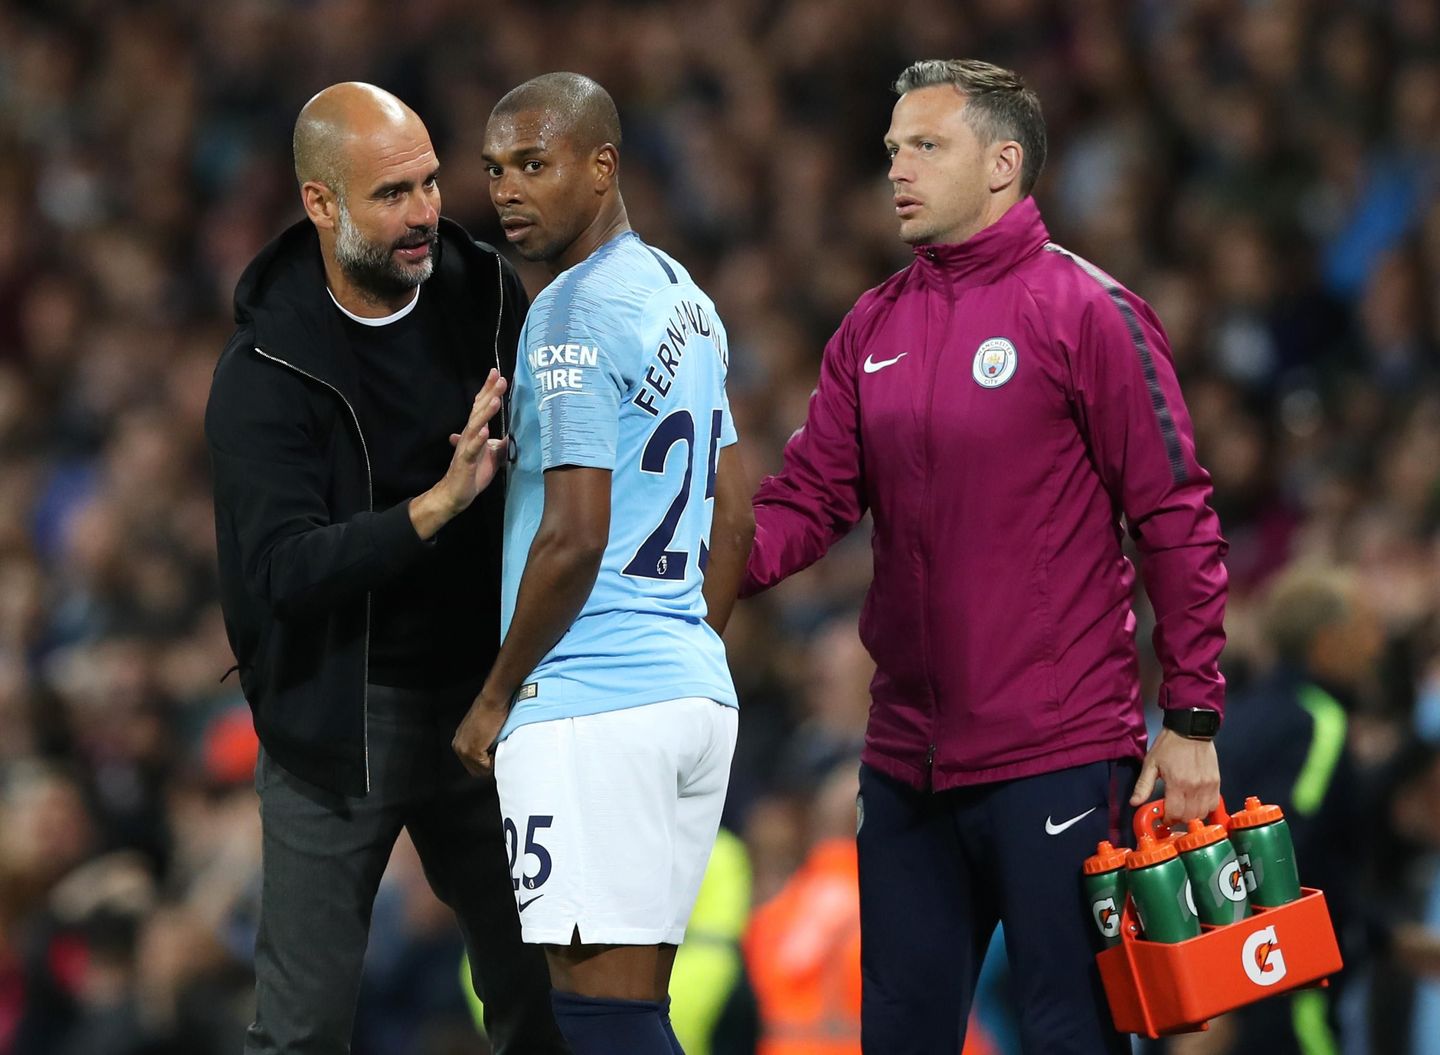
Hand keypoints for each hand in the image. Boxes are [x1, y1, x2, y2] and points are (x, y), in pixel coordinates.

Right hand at [444, 369, 507, 502]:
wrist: (455, 493)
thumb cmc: (473, 473)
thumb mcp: (493, 455)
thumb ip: (501, 443)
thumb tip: (514, 432)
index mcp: (475, 432)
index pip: (481, 406)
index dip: (488, 390)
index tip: (497, 374)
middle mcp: (469, 435)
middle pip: (479, 410)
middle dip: (489, 394)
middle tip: (500, 378)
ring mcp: (466, 447)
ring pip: (475, 426)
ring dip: (485, 413)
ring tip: (496, 400)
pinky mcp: (465, 462)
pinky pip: (472, 449)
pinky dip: (478, 440)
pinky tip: (485, 431)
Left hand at [452, 692, 508, 775]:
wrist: (493, 699)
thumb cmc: (492, 708)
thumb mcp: (481, 727)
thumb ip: (481, 740)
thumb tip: (491, 752)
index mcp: (459, 742)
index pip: (472, 764)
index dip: (486, 762)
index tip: (495, 752)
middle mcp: (458, 747)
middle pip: (475, 770)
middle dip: (488, 765)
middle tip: (498, 751)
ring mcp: (464, 750)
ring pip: (481, 771)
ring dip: (492, 763)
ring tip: (498, 747)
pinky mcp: (472, 751)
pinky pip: (486, 767)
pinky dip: (494, 761)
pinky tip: (497, 746)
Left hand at [1129, 728, 1220, 823]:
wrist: (1190, 729)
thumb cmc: (1169, 744)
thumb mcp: (1151, 763)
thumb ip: (1143, 785)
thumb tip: (1134, 802)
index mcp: (1177, 783)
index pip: (1175, 814)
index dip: (1168, 820)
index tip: (1164, 817)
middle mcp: (1195, 787)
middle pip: (1190, 817)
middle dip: (1179, 819)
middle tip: (1173, 812)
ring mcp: (1208, 785)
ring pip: (1203, 813)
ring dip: (1192, 814)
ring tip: (1184, 807)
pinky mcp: (1216, 782)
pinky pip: (1214, 803)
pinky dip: (1205, 807)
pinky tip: (1196, 802)